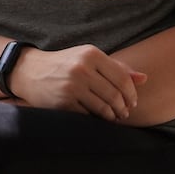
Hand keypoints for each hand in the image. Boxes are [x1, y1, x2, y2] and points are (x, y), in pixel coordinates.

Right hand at [9, 44, 146, 121]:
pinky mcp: (63, 102)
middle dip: (123, 107)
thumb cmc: (65, 64)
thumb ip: (117, 68)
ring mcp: (72, 86)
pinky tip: (97, 118)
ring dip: (112, 116)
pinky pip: (87, 115)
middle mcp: (82, 68)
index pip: (122, 78)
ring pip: (103, 107)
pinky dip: (96, 119)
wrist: (30, 71)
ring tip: (114, 117)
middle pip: (114, 94)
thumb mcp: (89, 59)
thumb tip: (144, 79)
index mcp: (91, 54)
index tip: (132, 102)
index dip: (131, 93)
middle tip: (124, 113)